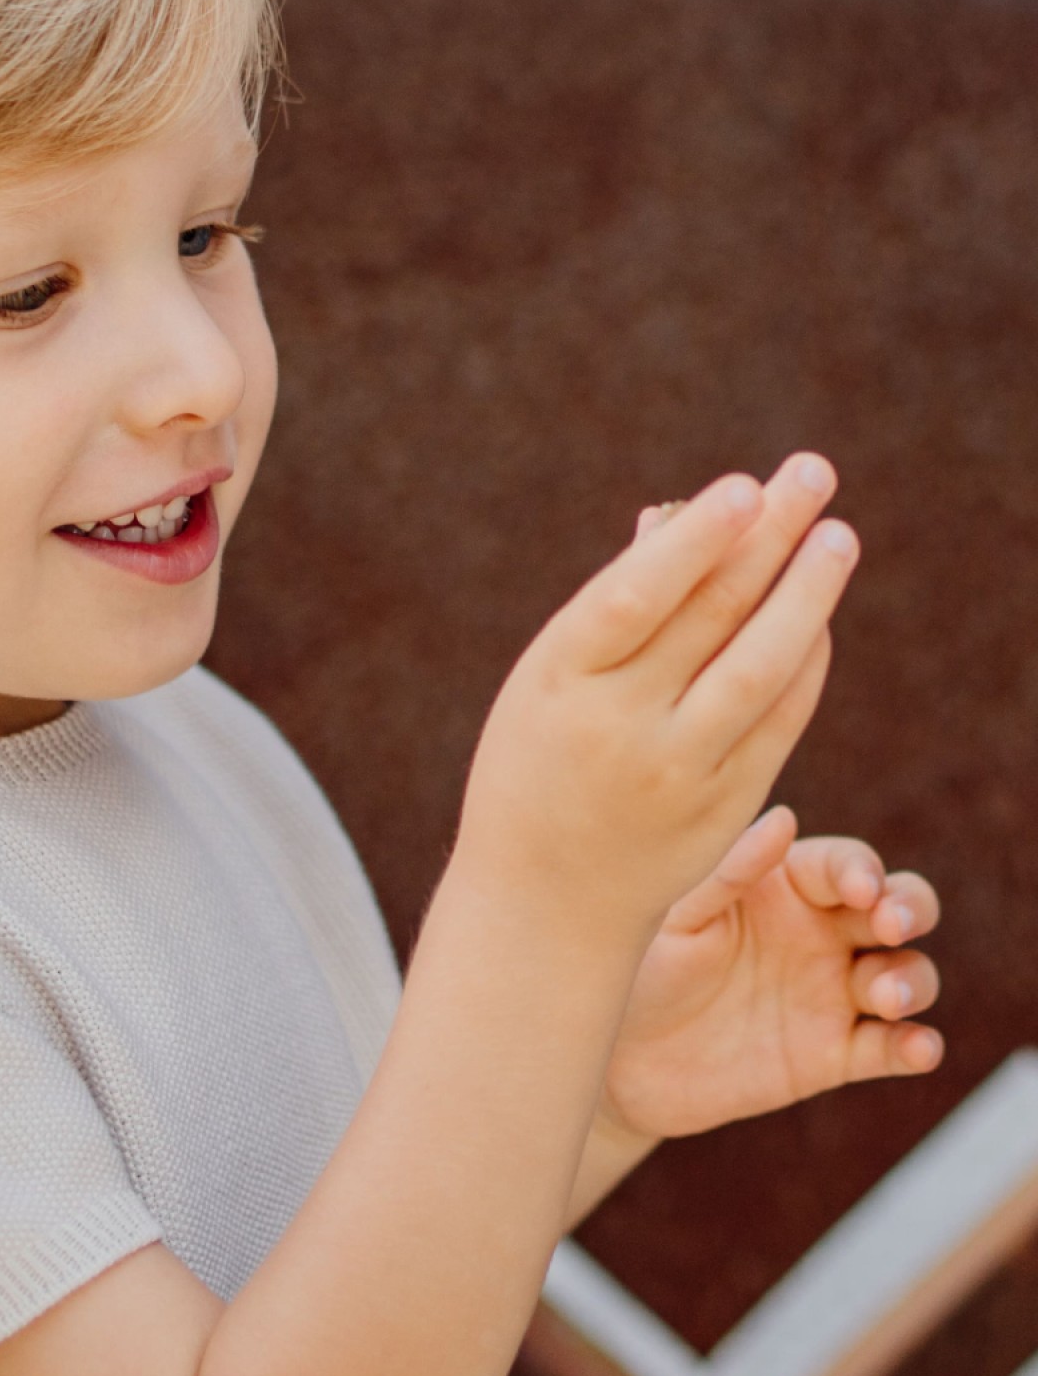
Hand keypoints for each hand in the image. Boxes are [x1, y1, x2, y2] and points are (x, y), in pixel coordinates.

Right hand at [455, 453, 857, 942]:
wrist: (545, 902)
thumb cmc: (537, 765)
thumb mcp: (545, 685)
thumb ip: (613, 612)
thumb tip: (679, 516)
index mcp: (557, 683)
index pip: (635, 598)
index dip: (695, 541)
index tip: (743, 486)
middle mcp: (620, 727)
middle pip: (712, 617)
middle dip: (770, 537)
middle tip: (812, 473)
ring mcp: (679, 771)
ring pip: (761, 667)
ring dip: (808, 594)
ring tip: (838, 535)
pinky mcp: (725, 805)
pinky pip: (780, 718)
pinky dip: (806, 660)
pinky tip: (819, 613)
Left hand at [603, 809, 942, 1140]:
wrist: (618, 1063)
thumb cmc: (640, 969)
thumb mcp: (675, 918)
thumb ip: (730, 873)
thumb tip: (785, 818)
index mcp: (783, 887)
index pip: (844, 865)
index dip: (861, 871)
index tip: (859, 888)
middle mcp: (819, 934)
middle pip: (898, 906)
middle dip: (911, 909)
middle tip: (892, 926)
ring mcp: (832, 994)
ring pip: (908, 974)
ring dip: (912, 980)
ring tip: (882, 996)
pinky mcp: (832, 1054)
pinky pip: (891, 1048)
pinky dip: (916, 1046)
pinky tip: (917, 1048)